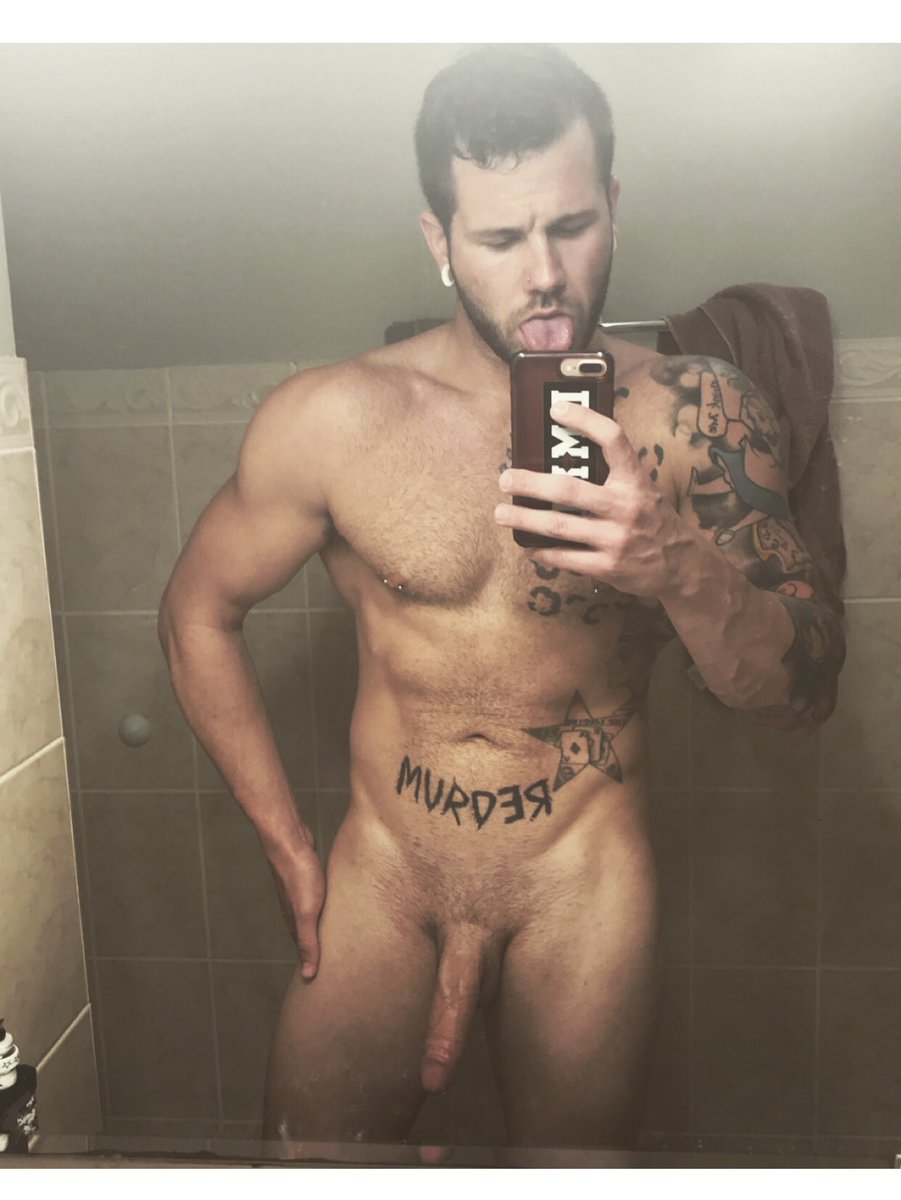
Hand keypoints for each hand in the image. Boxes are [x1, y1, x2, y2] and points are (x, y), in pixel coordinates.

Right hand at [267, 836, 326, 980]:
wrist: (290, 840)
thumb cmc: (299, 875)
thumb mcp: (307, 912)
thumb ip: (308, 943)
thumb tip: (308, 976)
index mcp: (294, 923)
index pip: (304, 951)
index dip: (314, 964)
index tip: (324, 979)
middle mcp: (295, 910)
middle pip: (309, 935)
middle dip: (321, 949)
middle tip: (338, 963)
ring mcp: (302, 893)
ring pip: (315, 916)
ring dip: (325, 928)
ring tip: (341, 938)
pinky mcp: (310, 878)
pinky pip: (321, 898)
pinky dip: (329, 908)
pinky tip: (339, 906)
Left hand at [495, 402, 689, 598]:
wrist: (681, 564)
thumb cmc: (651, 520)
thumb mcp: (641, 489)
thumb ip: (610, 475)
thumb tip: (561, 456)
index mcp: (635, 480)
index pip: (613, 439)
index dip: (585, 419)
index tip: (555, 409)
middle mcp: (626, 506)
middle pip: (569, 489)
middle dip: (531, 483)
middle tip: (505, 478)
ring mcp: (617, 539)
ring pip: (560, 526)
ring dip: (525, 518)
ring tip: (502, 513)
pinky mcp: (609, 567)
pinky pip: (566, 558)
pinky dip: (542, 552)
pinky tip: (528, 547)